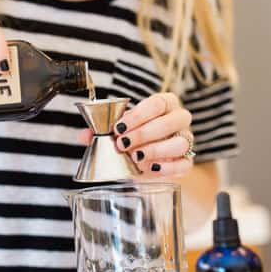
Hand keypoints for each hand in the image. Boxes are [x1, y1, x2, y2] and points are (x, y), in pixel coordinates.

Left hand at [78, 93, 194, 177]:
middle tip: (122, 143)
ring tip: (135, 157)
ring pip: (180, 142)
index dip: (139, 115)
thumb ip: (101, 131)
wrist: (143, 162)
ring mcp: (186, 141)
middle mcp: (179, 120)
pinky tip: (148, 168)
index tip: (119, 127)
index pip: (158, 103)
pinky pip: (184, 164)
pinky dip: (166, 168)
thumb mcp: (117, 131)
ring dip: (155, 150)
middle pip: (172, 121)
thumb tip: (84, 135)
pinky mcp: (187, 162)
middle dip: (144, 133)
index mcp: (164, 104)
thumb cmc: (132, 139)